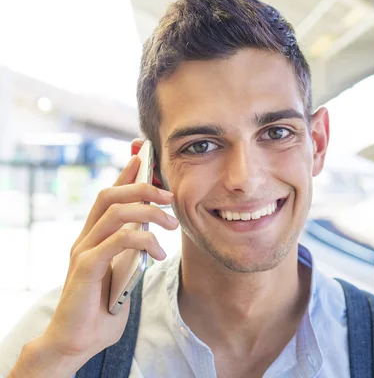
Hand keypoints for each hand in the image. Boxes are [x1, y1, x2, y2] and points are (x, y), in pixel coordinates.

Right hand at [35, 139, 177, 366]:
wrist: (77, 342)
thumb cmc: (103, 309)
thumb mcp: (124, 273)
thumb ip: (133, 252)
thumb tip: (153, 233)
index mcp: (94, 237)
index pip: (109, 196)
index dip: (125, 174)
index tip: (144, 158)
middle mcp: (85, 238)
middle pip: (109, 195)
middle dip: (142, 187)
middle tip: (170, 196)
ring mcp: (83, 251)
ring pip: (114, 213)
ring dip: (149, 213)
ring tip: (170, 226)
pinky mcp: (86, 267)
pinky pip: (116, 240)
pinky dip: (142, 240)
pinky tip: (158, 254)